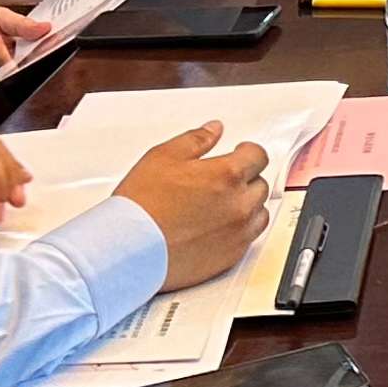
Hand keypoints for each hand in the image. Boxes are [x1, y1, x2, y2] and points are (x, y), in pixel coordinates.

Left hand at [0, 0, 50, 90]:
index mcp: (17, 43)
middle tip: (19, 42)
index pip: (37, 49)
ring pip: (7, 74)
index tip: (51, 40)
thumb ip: (21, 24)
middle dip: (24, 56)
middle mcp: (7, 59)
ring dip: (1, 57)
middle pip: (24, 65)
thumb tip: (46, 28)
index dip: (46, 46)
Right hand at [114, 123, 274, 286]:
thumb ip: (196, 140)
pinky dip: (240, 229)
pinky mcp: (231, 256)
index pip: (258, 156)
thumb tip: (214, 130)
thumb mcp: (164, 157)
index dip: (247, 152)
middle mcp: (239, 204)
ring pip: (259, 212)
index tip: (240, 153)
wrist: (128, 248)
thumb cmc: (142, 206)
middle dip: (245, 178)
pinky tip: (219, 226)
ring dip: (247, 204)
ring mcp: (237, 232)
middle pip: (259, 184)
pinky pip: (250, 238)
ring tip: (222, 204)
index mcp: (226, 175)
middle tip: (222, 180)